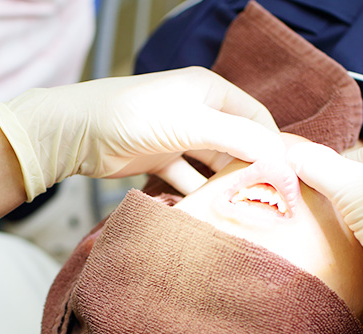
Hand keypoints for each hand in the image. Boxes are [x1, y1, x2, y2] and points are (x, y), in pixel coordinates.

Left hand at [0, 67, 287, 199]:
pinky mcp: (161, 160)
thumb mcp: (192, 123)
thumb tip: (279, 156)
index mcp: (211, 92)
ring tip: (241, 213)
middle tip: (266, 203)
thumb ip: (237, 138)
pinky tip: (207, 213)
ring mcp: (179, 137)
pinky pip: (189, 180)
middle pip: (237, 145)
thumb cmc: (134, 115)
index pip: (256, 119)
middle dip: (250, 171)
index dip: (273, 147)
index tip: (285, 179)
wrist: (77, 132)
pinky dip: (197, 195)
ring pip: (213, 166)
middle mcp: (199, 112)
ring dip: (224, 187)